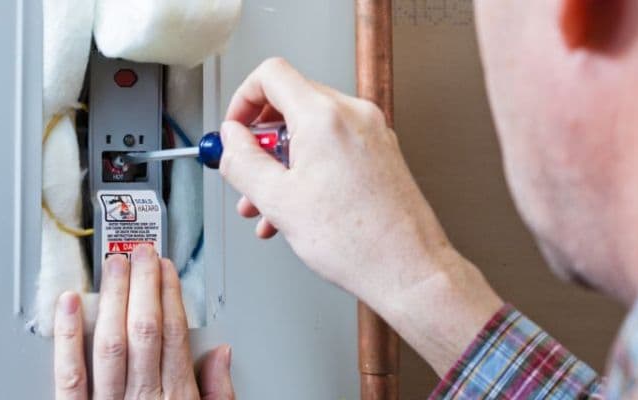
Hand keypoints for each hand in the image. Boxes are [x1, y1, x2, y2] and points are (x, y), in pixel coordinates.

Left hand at [53, 246, 234, 398]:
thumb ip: (217, 392)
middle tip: (141, 254)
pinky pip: (70, 373)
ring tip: (114, 265)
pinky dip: (67, 335)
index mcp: (176, 397)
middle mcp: (144, 397)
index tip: (165, 269)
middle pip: (145, 329)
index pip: (174, 333)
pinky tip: (68, 303)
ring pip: (112, 342)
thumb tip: (223, 354)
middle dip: (144, 284)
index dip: (170, 294)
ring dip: (114, 297)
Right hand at [219, 58, 452, 305]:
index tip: (234, 130)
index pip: (271, 75)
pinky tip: (296, 209)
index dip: (243, 100)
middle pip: (291, 103)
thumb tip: (230, 140)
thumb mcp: (278, 200)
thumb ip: (243, 161)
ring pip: (312, 131)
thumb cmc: (357, 241)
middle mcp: (353, 115)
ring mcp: (372, 134)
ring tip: (267, 203)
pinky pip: (334, 148)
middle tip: (247, 171)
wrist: (408, 269)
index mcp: (324, 116)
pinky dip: (309, 170)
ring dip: (283, 163)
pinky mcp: (382, 154)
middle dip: (261, 141)